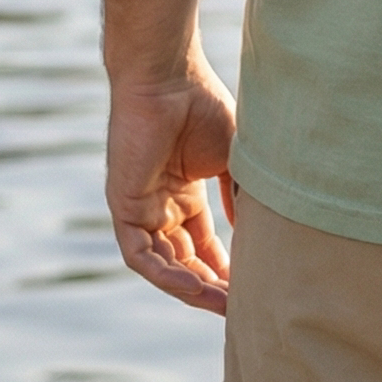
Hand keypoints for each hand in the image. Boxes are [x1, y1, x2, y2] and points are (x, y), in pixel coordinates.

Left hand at [105, 52, 238, 313]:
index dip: (225, 267)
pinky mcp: (124, 207)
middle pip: (185, 259)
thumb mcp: (232, 159)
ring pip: (163, 264)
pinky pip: (141, 255)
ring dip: (192, 287)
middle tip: (241, 306)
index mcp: (184, 192)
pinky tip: (194, 287)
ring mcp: (140, 208)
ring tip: (224, 304)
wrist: (169, 76)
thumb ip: (239, 197)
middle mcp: (160, 205)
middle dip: (212, 285)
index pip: (203, 243)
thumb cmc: (201, 104)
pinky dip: (167, 274)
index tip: (251, 287)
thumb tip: (257, 236)